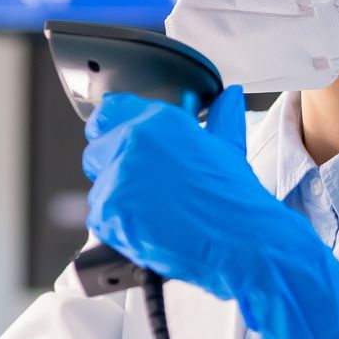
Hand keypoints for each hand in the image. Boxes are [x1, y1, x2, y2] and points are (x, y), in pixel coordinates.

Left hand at [82, 87, 338, 338]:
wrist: (243, 240)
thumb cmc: (236, 200)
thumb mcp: (227, 149)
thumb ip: (221, 118)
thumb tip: (230, 97)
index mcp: (158, 121)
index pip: (108, 113)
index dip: (110, 130)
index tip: (115, 142)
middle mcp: (133, 142)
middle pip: (96, 153)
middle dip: (114, 172)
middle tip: (148, 193)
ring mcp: (118, 177)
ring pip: (100, 190)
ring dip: (120, 205)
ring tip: (157, 216)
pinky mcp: (110, 211)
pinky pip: (102, 221)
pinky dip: (120, 230)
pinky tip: (150, 232)